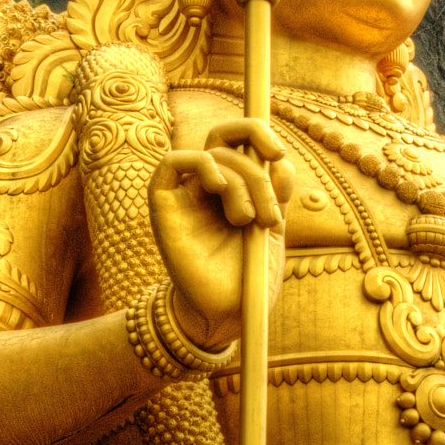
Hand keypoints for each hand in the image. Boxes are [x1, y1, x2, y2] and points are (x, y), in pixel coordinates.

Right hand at [147, 119, 294, 350]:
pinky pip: (172, 163)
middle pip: (224, 134)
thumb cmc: (250, 275)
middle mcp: (210, 186)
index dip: (259, 132)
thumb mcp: (273, 228)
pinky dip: (201, 165)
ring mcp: (187, 194)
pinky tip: (217, 189)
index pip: (241, 140)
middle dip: (255, 136)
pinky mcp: (164, 206)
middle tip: (276, 158)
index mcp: (237, 186)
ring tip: (253, 220)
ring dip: (244, 180)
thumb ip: (276, 192)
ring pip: (214, 155)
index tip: (279, 153)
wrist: (228, 312)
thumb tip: (280, 162)